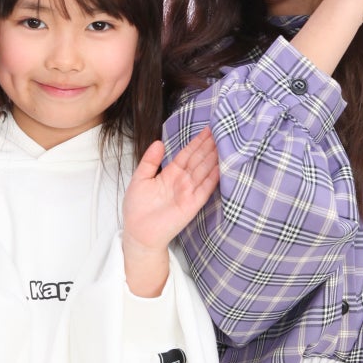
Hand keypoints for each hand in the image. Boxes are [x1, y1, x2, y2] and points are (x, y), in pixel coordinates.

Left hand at [121, 130, 218, 295]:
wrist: (139, 232)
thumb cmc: (137, 208)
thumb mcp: (140, 178)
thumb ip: (150, 161)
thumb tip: (159, 142)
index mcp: (170, 173)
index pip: (187, 154)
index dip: (197, 142)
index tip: (207, 129)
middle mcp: (182, 181)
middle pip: (199, 159)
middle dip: (209, 145)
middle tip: (222, 130)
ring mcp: (189, 192)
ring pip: (204, 170)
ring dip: (215, 157)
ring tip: (225, 143)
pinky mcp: (193, 204)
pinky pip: (205, 188)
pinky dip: (214, 177)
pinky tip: (222, 166)